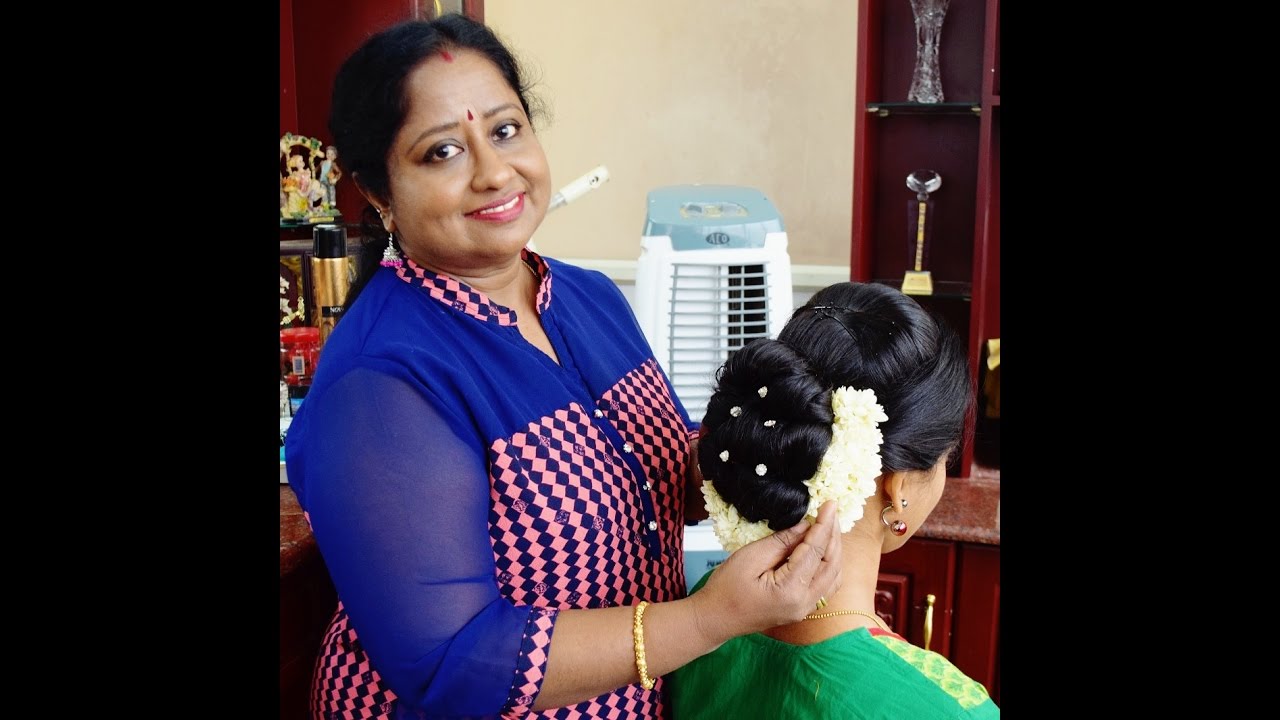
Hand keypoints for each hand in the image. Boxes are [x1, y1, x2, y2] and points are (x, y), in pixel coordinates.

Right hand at [688, 500, 842, 644]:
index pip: (815, 551)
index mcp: (790, 590)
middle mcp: (803, 603)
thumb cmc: (725, 589)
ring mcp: (804, 609)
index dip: (824, 525)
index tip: (830, 504)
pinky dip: (830, 566)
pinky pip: (826, 586)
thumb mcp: (750, 557)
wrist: (715, 618)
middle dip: (833, 535)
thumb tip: (805, 526)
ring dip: (834, 550)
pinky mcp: (801, 609)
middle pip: (831, 564)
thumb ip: (781, 542)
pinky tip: (824, 551)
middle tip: (831, 511)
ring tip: (829, 527)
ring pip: (833, 576)